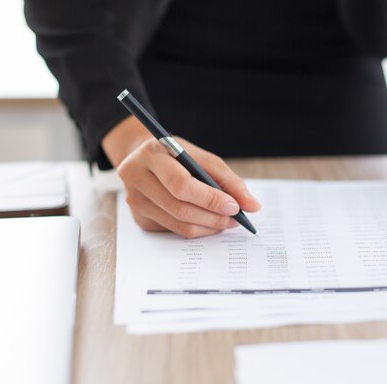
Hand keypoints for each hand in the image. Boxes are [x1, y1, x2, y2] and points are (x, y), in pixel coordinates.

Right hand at [102, 116, 260, 237]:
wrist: (145, 159)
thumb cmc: (178, 156)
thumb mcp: (203, 158)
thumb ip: (229, 180)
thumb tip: (252, 206)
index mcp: (152, 154)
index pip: (181, 184)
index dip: (210, 199)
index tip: (234, 206)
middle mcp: (135, 177)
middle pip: (179, 208)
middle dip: (213, 217)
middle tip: (235, 219)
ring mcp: (134, 200)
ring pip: (177, 224)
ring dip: (208, 227)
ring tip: (227, 221)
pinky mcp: (139, 218)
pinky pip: (173, 231)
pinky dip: (196, 229)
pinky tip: (208, 222)